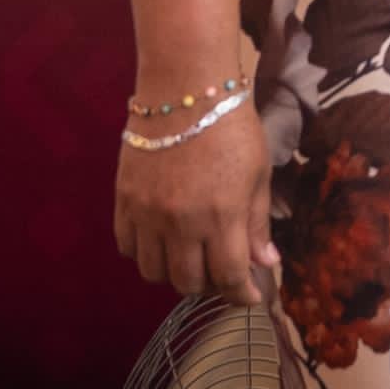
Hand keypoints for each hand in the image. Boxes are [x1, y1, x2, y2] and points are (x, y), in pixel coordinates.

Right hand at [112, 103, 274, 307]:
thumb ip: (257, 223)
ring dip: (175, 274)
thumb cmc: (232, 128)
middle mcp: (181, 223)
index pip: (230, 277)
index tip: (254, 297)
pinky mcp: (123, 202)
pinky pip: (127, 248)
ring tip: (192, 258)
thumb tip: (266, 263)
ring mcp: (147, 214)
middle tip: (222, 273)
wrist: (185, 90)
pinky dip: (145, 253)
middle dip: (210, 286)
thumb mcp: (258, 174)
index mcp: (222, 216)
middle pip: (188, 282)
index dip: (244, 295)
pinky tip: (162, 242)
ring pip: (153, 272)